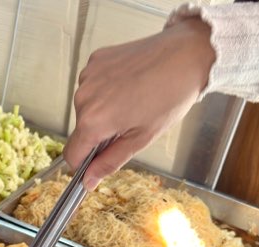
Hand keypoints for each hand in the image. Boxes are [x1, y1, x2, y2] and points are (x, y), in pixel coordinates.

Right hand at [64, 17, 215, 188]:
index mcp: (93, 121)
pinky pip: (93, 85)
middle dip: (100, 132)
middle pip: (81, 129)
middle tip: (130, 122)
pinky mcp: (96, 60)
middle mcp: (84, 97)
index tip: (100, 159)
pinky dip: (106, 88)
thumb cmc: (170, 95)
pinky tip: (128, 83)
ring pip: (86, 107)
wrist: (187, 54)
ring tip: (132, 99)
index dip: (85, 163)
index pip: (72, 154)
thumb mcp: (142, 138)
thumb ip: (110, 162)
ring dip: (103, 109)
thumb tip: (88, 181)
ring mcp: (88, 76)